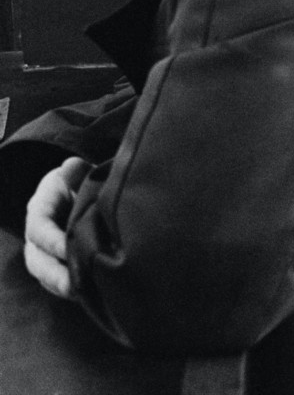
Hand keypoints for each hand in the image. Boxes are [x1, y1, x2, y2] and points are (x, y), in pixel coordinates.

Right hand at [24, 157, 91, 299]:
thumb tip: (72, 166)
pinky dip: (70, 289)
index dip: (52, 240)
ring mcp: (44, 252)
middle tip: (73, 286)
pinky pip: (57, 281)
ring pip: (45, 275)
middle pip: (37, 260)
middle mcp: (37, 234)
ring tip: (81, 295)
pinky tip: (88, 295)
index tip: (69, 248)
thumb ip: (75, 173)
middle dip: (54, 275)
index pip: (39, 228)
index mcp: (40, 208)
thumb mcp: (76, 173)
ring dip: (61, 286)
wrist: (80, 192)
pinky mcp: (57, 265)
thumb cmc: (79, 181)